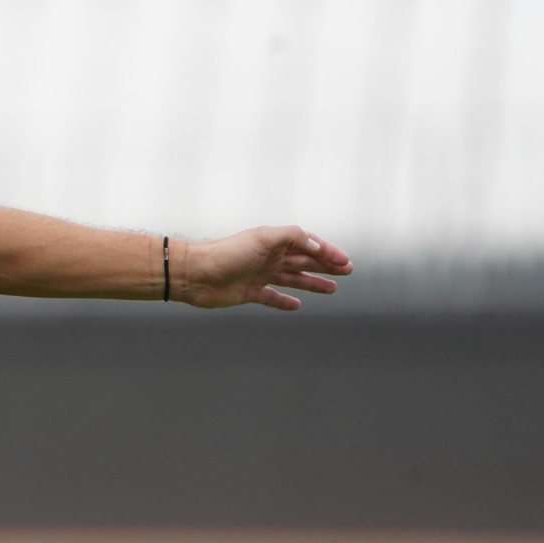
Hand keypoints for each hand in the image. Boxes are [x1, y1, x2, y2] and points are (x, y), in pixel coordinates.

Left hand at [184, 226, 353, 310]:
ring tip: (332, 288)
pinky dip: (285, 301)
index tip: (345, 261)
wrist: (195, 274)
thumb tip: (317, 247)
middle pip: (304, 261)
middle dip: (326, 265)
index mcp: (273, 242)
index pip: (307, 244)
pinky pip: (272, 297)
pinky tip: (297, 305)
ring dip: (313, 282)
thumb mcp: (262, 238)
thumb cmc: (226, 253)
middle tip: (348, 271)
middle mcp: (268, 257)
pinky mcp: (249, 293)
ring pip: (293, 279)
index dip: (327, 252)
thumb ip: (291, 237)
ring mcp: (259, 275)